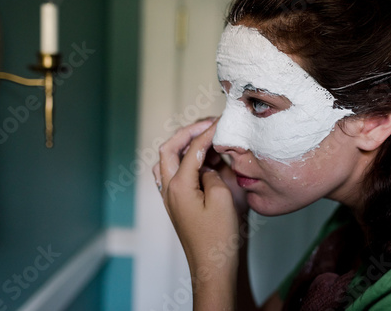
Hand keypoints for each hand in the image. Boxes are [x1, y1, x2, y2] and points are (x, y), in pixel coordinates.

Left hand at [153, 119, 239, 308]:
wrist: (212, 267)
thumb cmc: (219, 239)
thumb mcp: (223, 200)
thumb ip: (213, 174)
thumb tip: (207, 165)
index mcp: (178, 187)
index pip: (191, 150)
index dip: (206, 134)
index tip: (220, 123)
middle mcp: (168, 190)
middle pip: (169, 150)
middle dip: (187, 133)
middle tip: (207, 125)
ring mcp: (171, 197)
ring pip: (167, 162)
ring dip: (182, 146)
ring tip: (204, 139)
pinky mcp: (177, 203)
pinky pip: (174, 174)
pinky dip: (186, 161)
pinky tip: (203, 160)